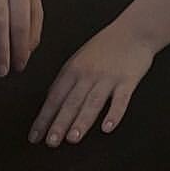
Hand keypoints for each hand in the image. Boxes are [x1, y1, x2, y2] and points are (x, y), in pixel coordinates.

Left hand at [28, 19, 155, 146]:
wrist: (134, 29)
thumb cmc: (106, 45)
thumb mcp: (80, 58)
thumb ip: (66, 80)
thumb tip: (50, 102)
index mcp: (73, 69)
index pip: (54, 97)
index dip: (44, 118)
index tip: (35, 136)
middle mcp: (88, 74)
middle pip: (71, 101)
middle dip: (59, 123)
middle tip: (51, 142)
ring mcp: (108, 77)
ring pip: (92, 102)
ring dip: (81, 121)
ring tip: (73, 138)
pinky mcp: (127, 80)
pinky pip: (120, 99)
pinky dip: (114, 114)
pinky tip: (108, 127)